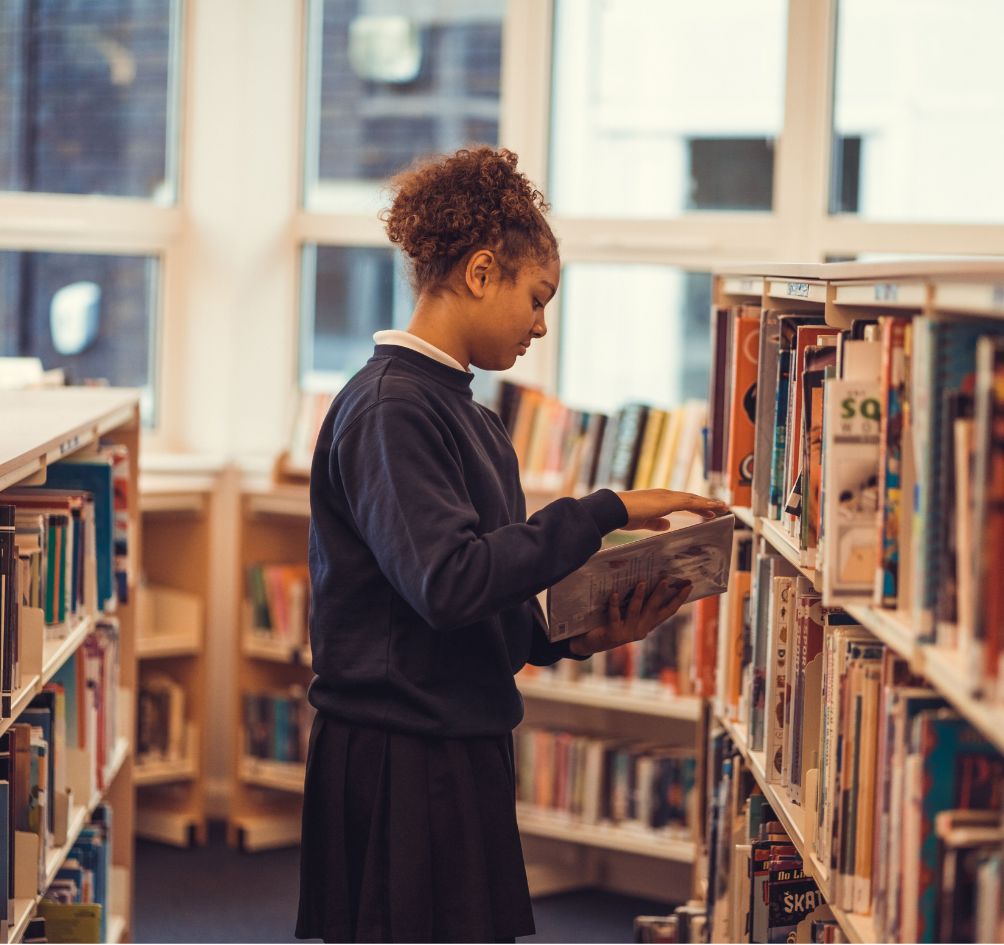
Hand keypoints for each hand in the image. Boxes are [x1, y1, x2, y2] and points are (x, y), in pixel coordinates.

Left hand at [568, 579, 692, 657]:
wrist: (592, 643)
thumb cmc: (611, 623)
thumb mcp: (628, 614)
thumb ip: (638, 602)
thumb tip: (646, 578)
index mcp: (648, 625)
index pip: (668, 611)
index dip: (679, 599)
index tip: (689, 586)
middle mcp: (641, 630)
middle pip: (653, 609)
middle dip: (659, 594)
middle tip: (665, 579)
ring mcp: (628, 633)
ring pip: (635, 611)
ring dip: (638, 596)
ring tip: (641, 582)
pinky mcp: (613, 633)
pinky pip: (615, 616)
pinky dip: (615, 604)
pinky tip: (614, 593)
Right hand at [615, 489, 727, 531]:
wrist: (615, 508)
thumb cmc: (624, 515)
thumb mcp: (642, 522)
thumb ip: (655, 523)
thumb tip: (667, 525)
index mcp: (659, 499)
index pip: (682, 502)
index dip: (696, 506)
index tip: (708, 512)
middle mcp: (665, 495)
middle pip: (691, 499)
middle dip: (706, 504)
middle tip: (721, 508)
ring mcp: (667, 496)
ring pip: (694, 499)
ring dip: (709, 503)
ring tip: (723, 507)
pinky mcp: (668, 501)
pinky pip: (691, 503)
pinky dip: (703, 505)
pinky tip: (713, 508)